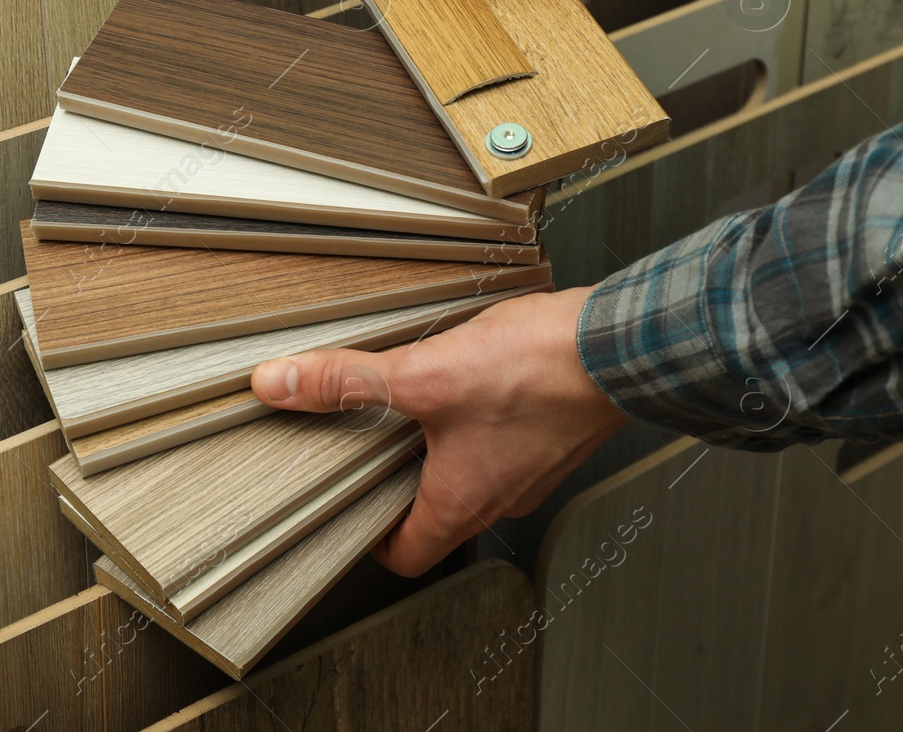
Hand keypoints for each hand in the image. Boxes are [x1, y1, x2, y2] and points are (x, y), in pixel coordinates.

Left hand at [249, 287, 625, 575]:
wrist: (620, 346)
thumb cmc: (540, 374)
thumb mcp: (422, 374)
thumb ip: (346, 381)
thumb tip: (283, 384)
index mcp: (461, 501)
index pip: (407, 556)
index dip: (369, 542)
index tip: (344, 514)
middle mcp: (499, 495)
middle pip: (434, 514)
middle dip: (395, 486)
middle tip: (362, 454)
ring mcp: (529, 466)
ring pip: (468, 476)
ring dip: (434, 450)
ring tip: (404, 410)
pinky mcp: (548, 433)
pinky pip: (499, 444)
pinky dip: (471, 423)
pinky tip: (460, 381)